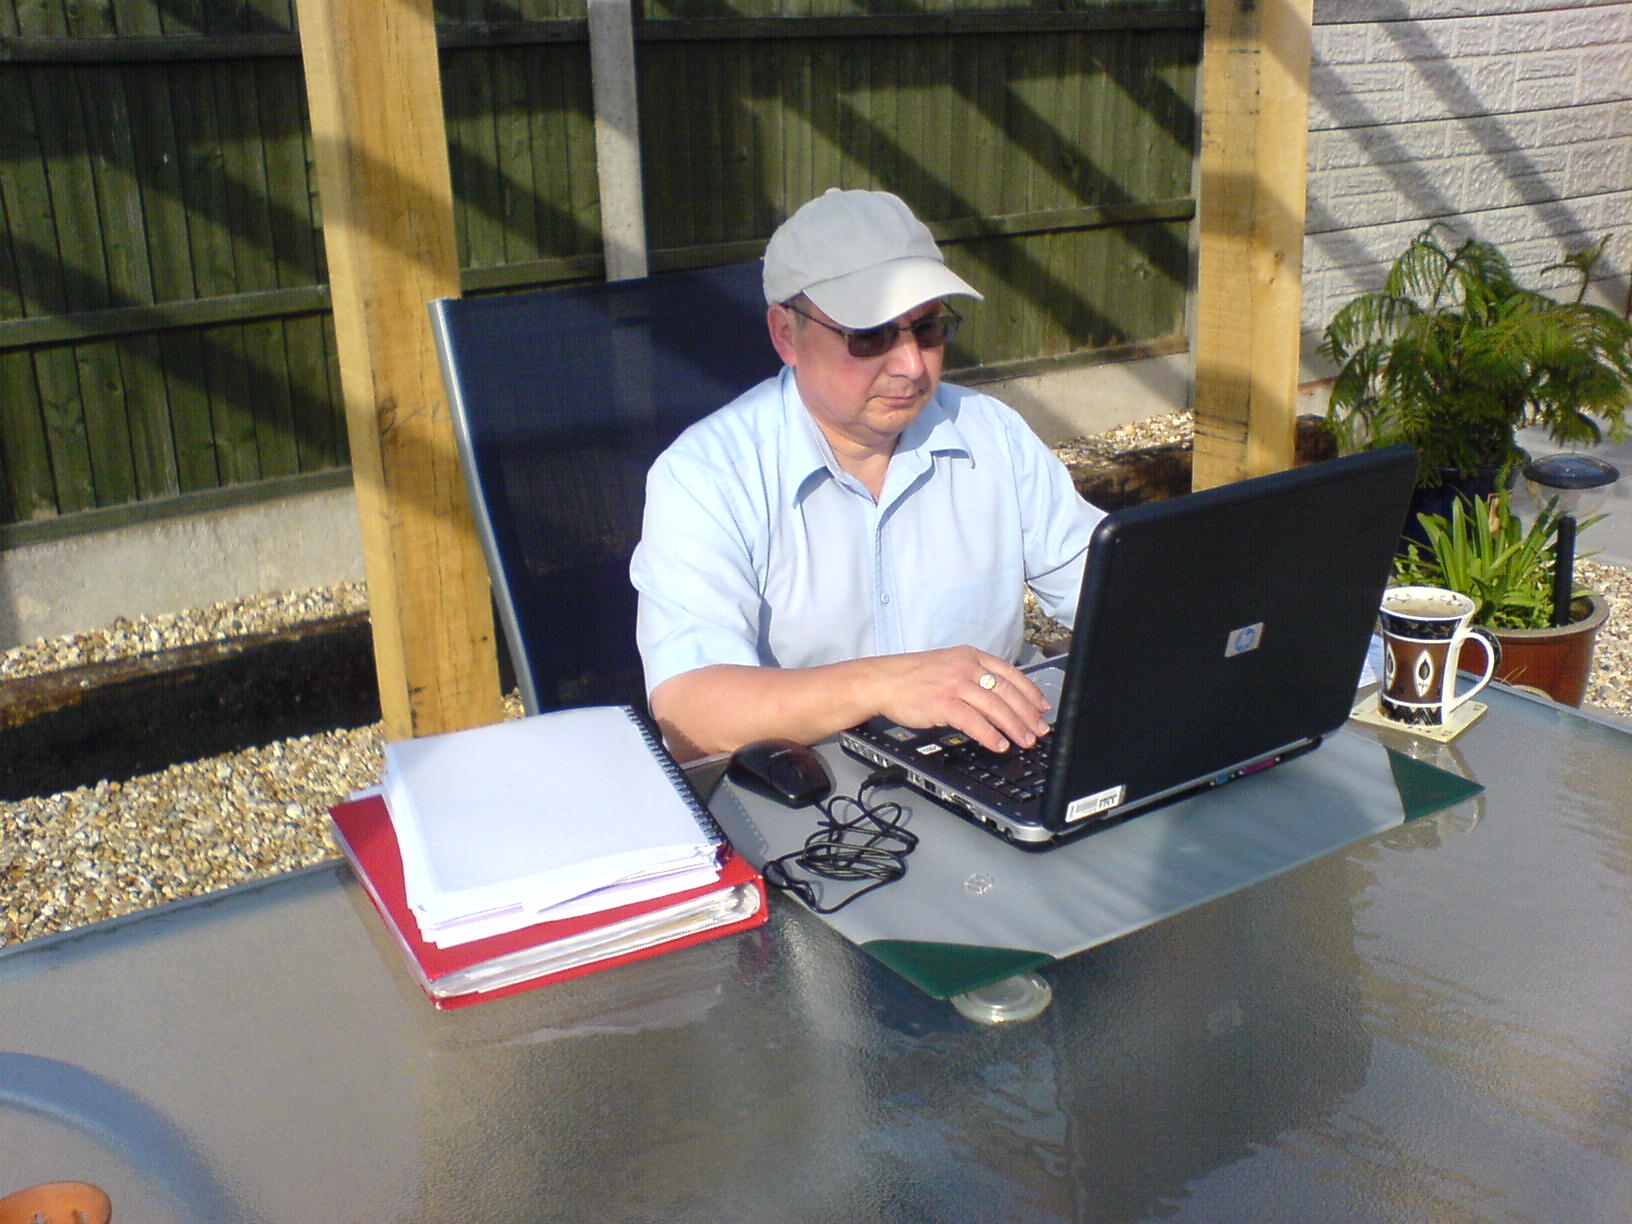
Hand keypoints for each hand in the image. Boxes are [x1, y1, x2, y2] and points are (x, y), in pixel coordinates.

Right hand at [869, 646, 1050, 753]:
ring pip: (995, 707)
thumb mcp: (948, 665)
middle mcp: (966, 667)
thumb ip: (973, 676)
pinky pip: (974, 721)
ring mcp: (955, 684)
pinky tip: (999, 745)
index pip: (1010, 673)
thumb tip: (999, 697)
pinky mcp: (944, 703)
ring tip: (1025, 741)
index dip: (1031, 692)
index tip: (1043, 707)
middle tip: (1040, 730)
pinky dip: (990, 735)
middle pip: (1007, 692)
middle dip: (1028, 714)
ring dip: (1014, 727)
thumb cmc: (912, 677)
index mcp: (970, 656)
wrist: (883, 680)